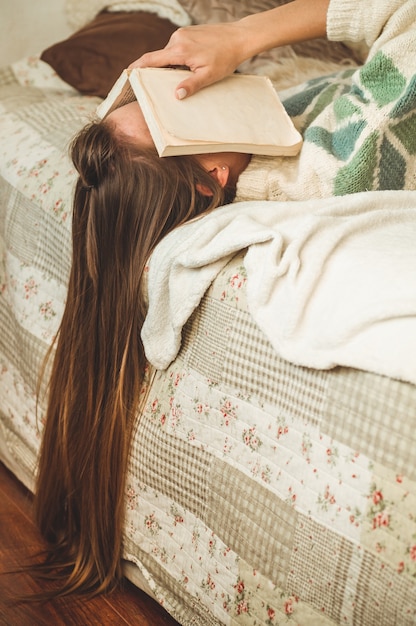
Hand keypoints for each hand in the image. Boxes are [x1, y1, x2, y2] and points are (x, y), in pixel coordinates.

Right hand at [129, 23, 247, 98]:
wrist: (239, 38)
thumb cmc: (225, 58)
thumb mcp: (208, 76)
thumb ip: (191, 85)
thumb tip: (176, 95)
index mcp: (179, 50)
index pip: (150, 59)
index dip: (136, 68)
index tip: (126, 75)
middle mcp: (177, 39)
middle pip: (159, 58)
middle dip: (156, 71)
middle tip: (156, 85)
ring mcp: (182, 33)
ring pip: (169, 53)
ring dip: (171, 65)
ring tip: (184, 75)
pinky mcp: (188, 32)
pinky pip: (176, 47)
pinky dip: (177, 58)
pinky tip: (191, 65)